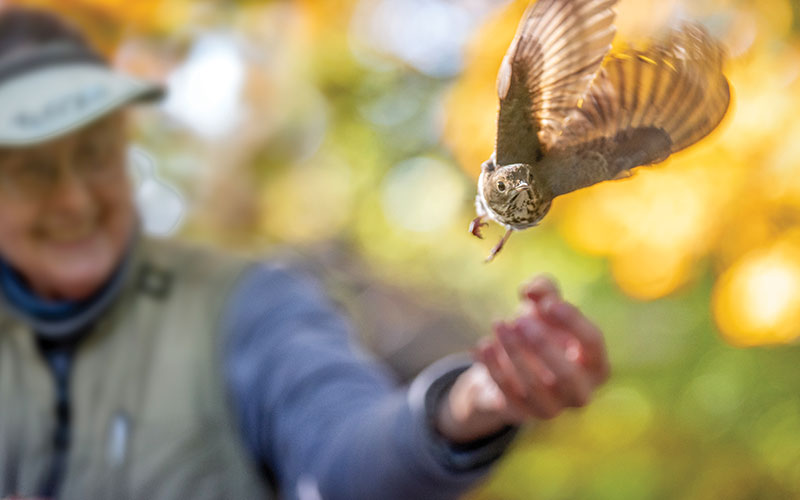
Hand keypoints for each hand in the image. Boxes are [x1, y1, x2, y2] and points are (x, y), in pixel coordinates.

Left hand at [436, 275, 609, 442]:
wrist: (511, 366)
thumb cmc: (539, 331)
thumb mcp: (543, 307)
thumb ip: (544, 291)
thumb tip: (533, 289)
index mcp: (596, 364)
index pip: (593, 344)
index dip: (572, 322)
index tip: (547, 303)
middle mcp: (580, 391)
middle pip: (567, 376)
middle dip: (543, 347)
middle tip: (519, 319)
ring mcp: (552, 408)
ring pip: (534, 386)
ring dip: (514, 352)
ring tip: (498, 323)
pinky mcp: (523, 414)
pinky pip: (508, 394)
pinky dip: (494, 368)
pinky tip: (483, 344)